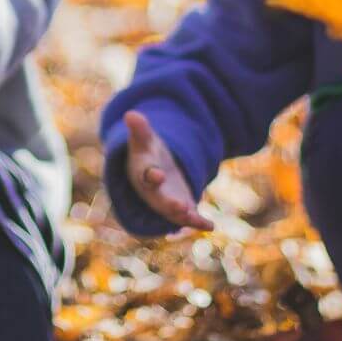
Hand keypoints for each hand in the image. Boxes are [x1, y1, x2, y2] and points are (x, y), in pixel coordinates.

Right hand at [124, 110, 212, 230]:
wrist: (150, 171)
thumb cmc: (146, 152)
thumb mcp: (143, 139)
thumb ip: (139, 129)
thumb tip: (131, 114)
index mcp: (142, 173)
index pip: (145, 175)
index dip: (151, 175)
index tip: (157, 174)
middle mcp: (152, 192)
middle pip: (159, 200)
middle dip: (169, 205)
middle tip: (180, 208)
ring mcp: (166, 202)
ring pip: (174, 213)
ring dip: (184, 217)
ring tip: (197, 220)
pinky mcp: (180, 207)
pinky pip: (188, 218)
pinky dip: (198, 223)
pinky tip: (210, 226)